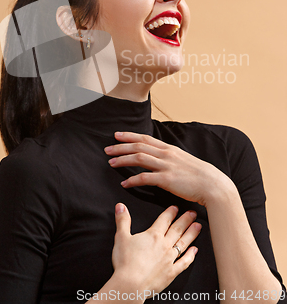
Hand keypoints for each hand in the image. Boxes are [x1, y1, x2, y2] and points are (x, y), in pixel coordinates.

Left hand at [105, 132, 229, 205]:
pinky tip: (124, 183)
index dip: (129, 136)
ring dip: (122, 160)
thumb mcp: (183, 160)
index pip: (145, 138)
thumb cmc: (199, 175)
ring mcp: (166, 165)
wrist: (213, 184)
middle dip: (120, 146)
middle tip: (107, 149)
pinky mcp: (167, 179)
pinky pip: (145, 177)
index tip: (117, 135)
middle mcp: (166, 154)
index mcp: (169, 148)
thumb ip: (170, 158)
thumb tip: (160, 158)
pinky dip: (132, 180)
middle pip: (138, 146)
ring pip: (139, 158)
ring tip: (111, 163)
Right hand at [112, 203, 200, 294]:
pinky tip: (195, 250)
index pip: (164, 220)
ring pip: (183, 243)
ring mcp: (169, 259)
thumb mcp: (121, 237)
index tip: (176, 208)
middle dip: (185, 220)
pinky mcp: (172, 272)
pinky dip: (191, 256)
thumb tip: (121, 206)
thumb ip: (123, 220)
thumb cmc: (125, 262)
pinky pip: (184, 262)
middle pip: (177, 229)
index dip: (170, 212)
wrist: (131, 284)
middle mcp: (164, 245)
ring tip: (198, 226)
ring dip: (191, 234)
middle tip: (193, 213)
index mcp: (153, 235)